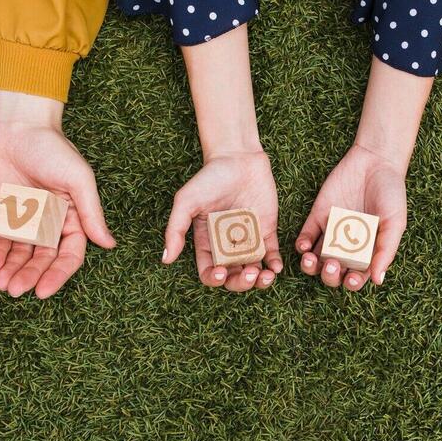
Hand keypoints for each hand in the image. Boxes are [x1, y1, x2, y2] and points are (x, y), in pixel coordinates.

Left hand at [0, 90, 114, 297]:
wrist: (18, 124)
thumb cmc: (54, 148)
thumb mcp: (79, 180)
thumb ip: (91, 213)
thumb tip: (109, 244)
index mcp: (72, 217)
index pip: (68, 255)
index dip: (57, 275)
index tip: (43, 291)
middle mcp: (49, 222)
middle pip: (41, 260)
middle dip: (29, 276)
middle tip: (15, 291)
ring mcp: (24, 219)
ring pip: (19, 254)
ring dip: (11, 271)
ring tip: (0, 284)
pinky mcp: (1, 212)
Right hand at [162, 150, 281, 291]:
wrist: (238, 157)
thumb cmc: (209, 178)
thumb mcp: (186, 201)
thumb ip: (175, 229)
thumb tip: (165, 259)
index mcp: (206, 243)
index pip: (209, 273)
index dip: (215, 279)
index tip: (222, 272)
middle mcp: (227, 246)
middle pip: (233, 277)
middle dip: (241, 283)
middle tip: (250, 274)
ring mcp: (248, 240)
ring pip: (253, 270)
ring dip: (260, 280)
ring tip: (265, 276)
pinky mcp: (266, 230)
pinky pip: (271, 254)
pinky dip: (275, 265)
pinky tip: (275, 266)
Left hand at [296, 145, 406, 290]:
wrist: (375, 161)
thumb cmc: (391, 193)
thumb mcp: (395, 222)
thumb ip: (386, 250)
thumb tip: (377, 280)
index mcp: (367, 251)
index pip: (356, 276)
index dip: (351, 283)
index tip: (350, 279)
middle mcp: (347, 246)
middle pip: (333, 272)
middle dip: (329, 276)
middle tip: (331, 267)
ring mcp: (331, 232)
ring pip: (316, 258)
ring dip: (310, 266)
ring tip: (311, 261)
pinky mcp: (318, 216)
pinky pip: (306, 236)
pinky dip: (302, 244)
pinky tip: (304, 246)